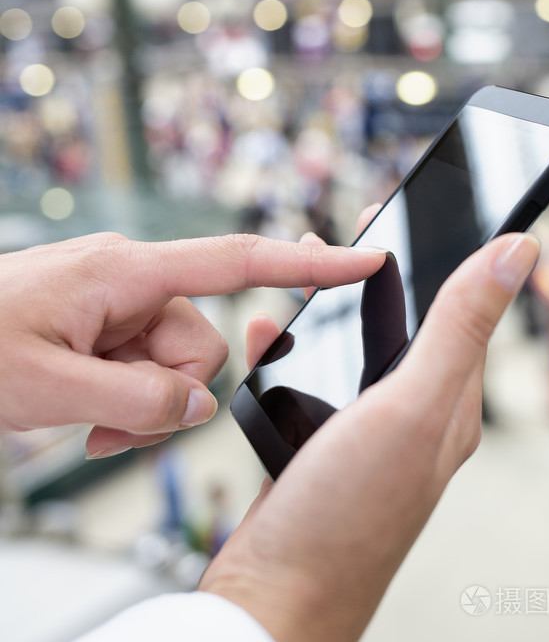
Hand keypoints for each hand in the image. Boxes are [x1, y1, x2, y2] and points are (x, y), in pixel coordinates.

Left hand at [0, 231, 385, 458]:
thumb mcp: (48, 386)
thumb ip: (135, 398)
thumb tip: (196, 404)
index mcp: (125, 272)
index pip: (235, 260)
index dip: (306, 263)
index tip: (363, 259)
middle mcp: (130, 281)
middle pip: (201, 343)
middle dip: (167, 395)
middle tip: (109, 425)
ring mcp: (117, 305)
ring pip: (175, 367)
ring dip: (140, 407)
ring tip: (85, 422)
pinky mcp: (104, 327)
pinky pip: (144, 370)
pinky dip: (124, 404)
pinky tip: (84, 418)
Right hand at [200, 218, 539, 641]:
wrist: (269, 598)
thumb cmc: (344, 514)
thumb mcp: (410, 405)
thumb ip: (460, 326)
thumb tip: (518, 249)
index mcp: (450, 403)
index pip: (463, 308)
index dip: (444, 250)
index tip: (414, 199)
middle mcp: (413, 416)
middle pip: (406, 321)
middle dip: (380, 270)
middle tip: (352, 227)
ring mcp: (364, 433)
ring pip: (356, 344)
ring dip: (333, 301)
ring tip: (304, 263)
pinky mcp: (320, 445)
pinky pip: (314, 376)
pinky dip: (294, 344)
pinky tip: (269, 333)